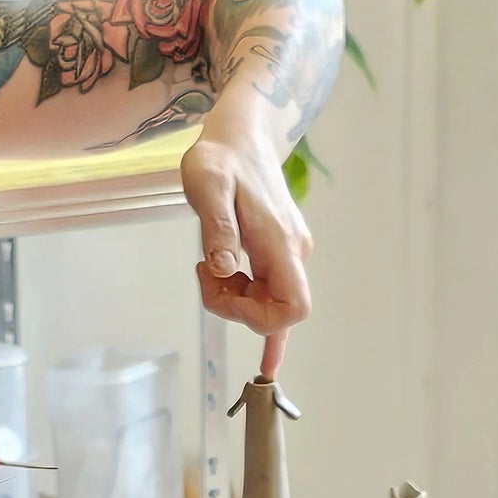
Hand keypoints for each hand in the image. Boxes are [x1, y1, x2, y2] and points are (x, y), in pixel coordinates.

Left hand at [181, 121, 311, 339]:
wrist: (240, 136)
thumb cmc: (221, 157)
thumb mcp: (208, 185)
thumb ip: (217, 229)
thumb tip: (223, 270)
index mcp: (280, 243)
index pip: (291, 308)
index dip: (256, 316)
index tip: (225, 290)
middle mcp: (292, 253)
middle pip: (277, 313)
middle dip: (237, 308)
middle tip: (205, 275)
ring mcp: (288, 254)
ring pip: (269, 304)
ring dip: (235, 300)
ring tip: (209, 265)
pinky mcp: (278, 253)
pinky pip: (276, 299)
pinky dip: (268, 325)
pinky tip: (270, 362)